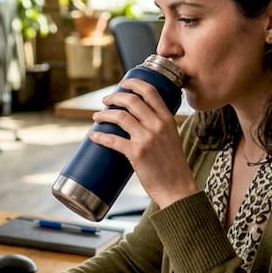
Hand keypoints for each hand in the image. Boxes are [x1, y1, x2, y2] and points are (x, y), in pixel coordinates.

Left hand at [87, 77, 197, 207]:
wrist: (177, 189)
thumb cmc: (173, 167)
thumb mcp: (172, 139)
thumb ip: (159, 127)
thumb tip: (138, 121)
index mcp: (168, 119)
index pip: (150, 91)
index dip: (133, 83)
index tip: (122, 84)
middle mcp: (158, 125)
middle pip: (131, 100)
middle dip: (114, 97)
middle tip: (105, 101)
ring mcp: (147, 138)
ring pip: (120, 117)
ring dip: (104, 115)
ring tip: (97, 117)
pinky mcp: (136, 153)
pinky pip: (112, 140)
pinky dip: (100, 137)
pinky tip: (94, 136)